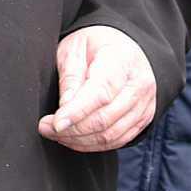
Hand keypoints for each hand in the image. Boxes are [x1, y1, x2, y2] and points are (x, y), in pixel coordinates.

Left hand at [38, 25, 156, 152]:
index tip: (54, 123)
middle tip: (45, 128)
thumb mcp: (75, 48)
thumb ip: (70, 77)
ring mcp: (144, 104)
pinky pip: (119, 140)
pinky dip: (94, 144)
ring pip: (111, 135)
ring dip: (80, 141)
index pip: (100, 92)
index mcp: (121, 60)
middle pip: (105, 118)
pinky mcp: (143, 119)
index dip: (77, 112)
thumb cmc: (94, 45)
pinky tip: (75, 139)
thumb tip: (65, 108)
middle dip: (72, 129)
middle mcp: (139, 84)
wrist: (123, 46)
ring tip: (56, 134)